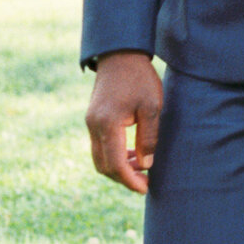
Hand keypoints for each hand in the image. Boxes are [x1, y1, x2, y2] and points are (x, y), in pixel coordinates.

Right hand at [86, 51, 161, 195]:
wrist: (120, 54)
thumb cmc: (140, 78)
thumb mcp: (152, 106)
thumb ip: (149, 137)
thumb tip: (146, 165)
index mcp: (108, 124)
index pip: (116, 164)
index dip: (130, 180)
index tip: (146, 188)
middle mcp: (94, 126)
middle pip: (104, 166)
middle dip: (124, 178)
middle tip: (146, 182)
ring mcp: (90, 123)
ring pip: (100, 158)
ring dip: (118, 168)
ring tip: (142, 169)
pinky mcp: (92, 119)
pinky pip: (99, 147)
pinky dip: (114, 156)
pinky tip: (133, 155)